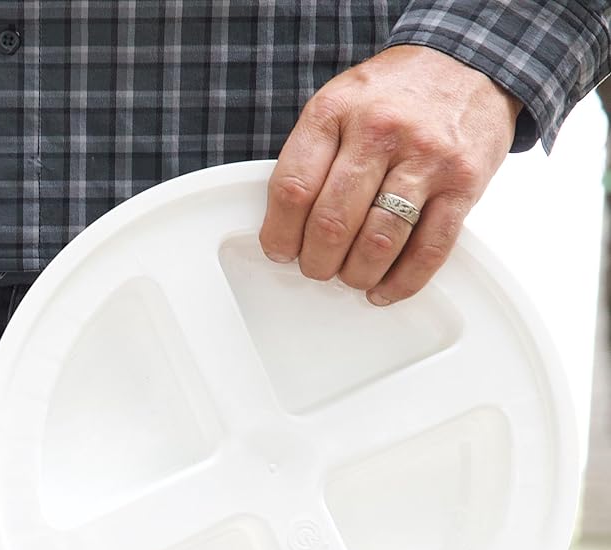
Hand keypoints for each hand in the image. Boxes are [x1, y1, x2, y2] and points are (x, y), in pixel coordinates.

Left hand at [259, 45, 521, 305]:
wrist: (468, 62)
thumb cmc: (394, 94)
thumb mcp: (340, 103)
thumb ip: (312, 156)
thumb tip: (286, 227)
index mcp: (336, 111)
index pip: (293, 190)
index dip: (279, 234)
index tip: (280, 252)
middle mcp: (381, 130)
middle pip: (332, 223)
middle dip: (317, 262)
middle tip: (318, 267)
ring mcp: (426, 156)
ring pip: (378, 241)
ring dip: (357, 274)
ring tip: (352, 275)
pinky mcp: (464, 181)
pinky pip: (429, 249)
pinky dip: (402, 281)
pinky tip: (385, 289)